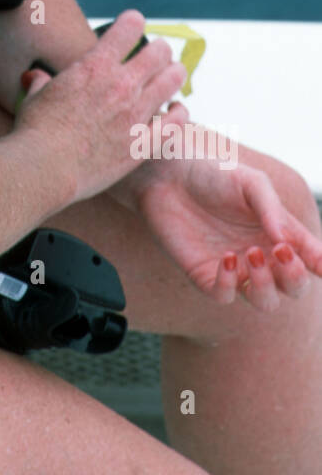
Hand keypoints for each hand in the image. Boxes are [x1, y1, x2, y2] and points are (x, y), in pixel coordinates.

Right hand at [15, 10, 186, 204]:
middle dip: (160, 49)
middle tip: (157, 54)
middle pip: (159, 51)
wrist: (44, 168)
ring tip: (172, 75)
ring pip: (173, 80)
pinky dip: (179, 112)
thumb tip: (36, 77)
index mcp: (95, 65)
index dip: (133, 22)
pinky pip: (176, 121)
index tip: (132, 25)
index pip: (129, 26)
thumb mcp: (35, 96)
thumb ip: (42, 82)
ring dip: (174, 74)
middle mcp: (121, 84)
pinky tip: (175, 110)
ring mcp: (135, 114)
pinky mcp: (142, 144)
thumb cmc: (35, 131)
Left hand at [131, 148, 321, 310]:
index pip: (310, 258)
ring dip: (265, 285)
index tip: (320, 264)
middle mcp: (261, 255)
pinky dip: (229, 284)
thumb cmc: (213, 173)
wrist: (167, 173)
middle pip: (293, 287)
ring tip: (251, 254)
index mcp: (279, 233)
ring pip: (264, 301)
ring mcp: (234, 269)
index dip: (320, 264)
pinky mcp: (204, 274)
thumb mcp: (251, 182)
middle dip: (294, 277)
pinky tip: (226, 259)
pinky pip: (224, 296)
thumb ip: (272, 210)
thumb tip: (287, 242)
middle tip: (280, 252)